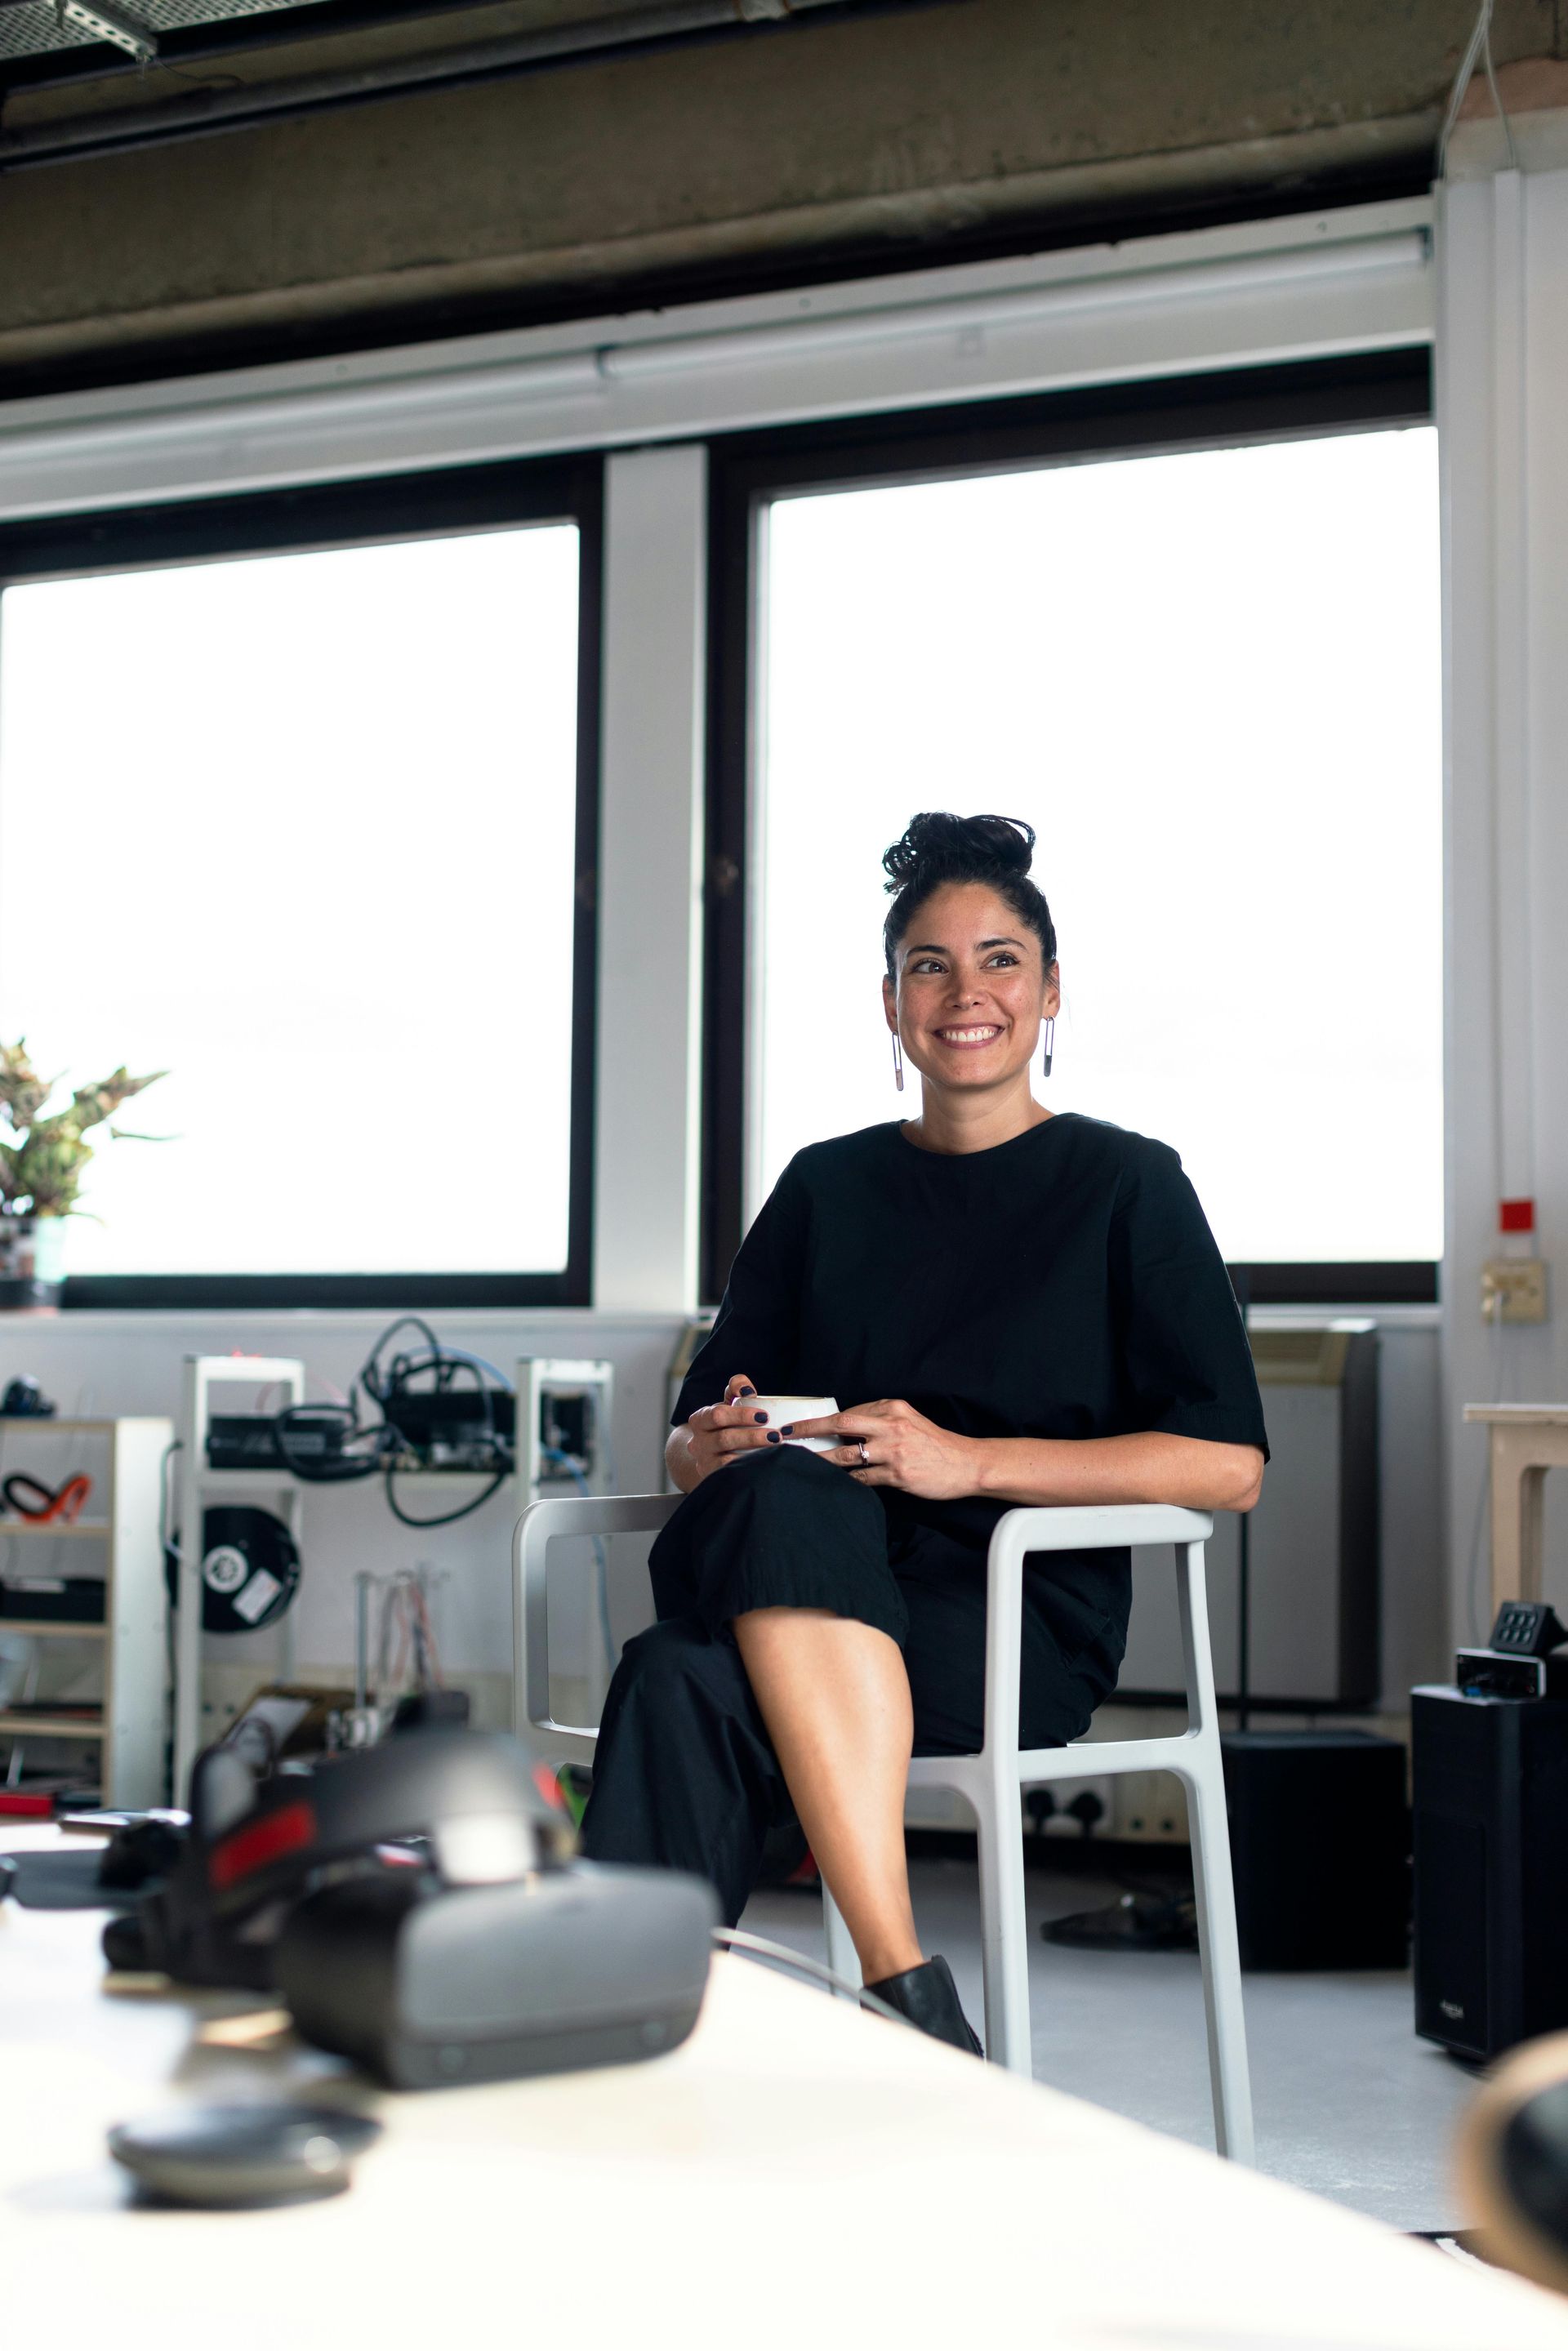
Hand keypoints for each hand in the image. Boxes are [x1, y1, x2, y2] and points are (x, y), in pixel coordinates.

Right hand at [680, 1372, 774, 1484]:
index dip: (741, 1415)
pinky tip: (765, 1466)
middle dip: (752, 1437)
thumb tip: (746, 1389)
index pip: (718, 1415)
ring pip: (727, 1461)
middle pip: (724, 1439)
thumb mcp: (728, 1404)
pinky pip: (731, 1476)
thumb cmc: (725, 1424)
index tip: (764, 1415)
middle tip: (776, 1435)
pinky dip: (748, 1471)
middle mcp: (697, 1443)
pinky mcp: (712, 1479)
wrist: (709, 1454)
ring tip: (774, 1450)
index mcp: (699, 1420)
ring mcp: (704, 1463)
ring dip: (753, 1455)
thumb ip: (736, 1389)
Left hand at [785, 1399, 982, 1501]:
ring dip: (821, 1460)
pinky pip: (862, 1479)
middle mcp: (892, 1426)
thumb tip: (847, 1427)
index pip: (851, 1412)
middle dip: (810, 1428)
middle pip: (842, 1423)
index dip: (825, 1421)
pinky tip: (832, 1484)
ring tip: (800, 1464)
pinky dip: (846, 1481)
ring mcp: (893, 1451)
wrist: (967, 1464)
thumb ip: (881, 1420)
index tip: (803, 1427)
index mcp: (893, 1408)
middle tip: (786, 1436)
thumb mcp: (910, 1420)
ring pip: (847, 1455)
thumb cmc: (936, 1444)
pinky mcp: (897, 1475)